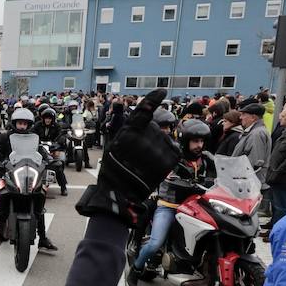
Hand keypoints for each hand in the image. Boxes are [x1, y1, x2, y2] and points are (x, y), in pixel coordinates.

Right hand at [76, 89, 178, 225]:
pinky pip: (172, 149)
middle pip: (153, 128)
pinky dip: (166, 154)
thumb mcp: (113, 143)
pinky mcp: (170, 160)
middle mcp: (145, 139)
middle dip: (149, 136)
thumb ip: (125, 126)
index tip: (161, 91)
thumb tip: (125, 106)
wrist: (122, 194)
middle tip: (137, 153)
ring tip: (145, 161)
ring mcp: (159, 150)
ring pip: (163, 138)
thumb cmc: (114, 169)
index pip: (144, 111)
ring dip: (157, 146)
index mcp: (129, 133)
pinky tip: (155, 163)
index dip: (153, 99)